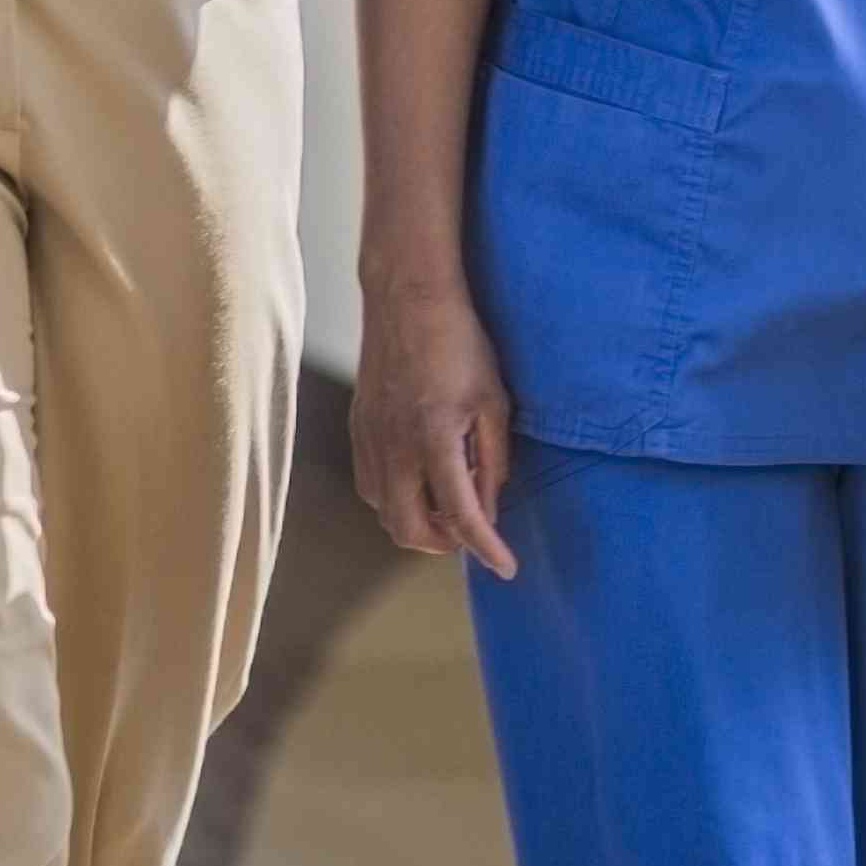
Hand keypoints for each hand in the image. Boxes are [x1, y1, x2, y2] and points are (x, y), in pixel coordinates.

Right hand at [352, 277, 519, 578]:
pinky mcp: (358, 428)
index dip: (487, 549)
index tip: (507, 568)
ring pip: (385, 512)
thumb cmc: (460, 343)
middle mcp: (395, 447)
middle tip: (474, 531)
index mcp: (435, 439)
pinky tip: (419, 480)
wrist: (408, 297)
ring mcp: (370, 439)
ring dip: (417, 523)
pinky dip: (396, 499)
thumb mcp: (494, 400)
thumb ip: (492, 459)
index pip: (462, 516)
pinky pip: (371, 486)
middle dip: (446, 543)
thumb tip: (489, 506)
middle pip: (411, 529)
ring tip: (448, 504)